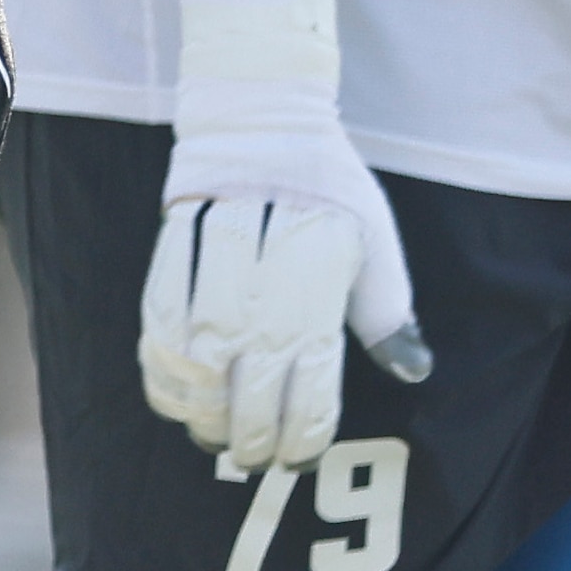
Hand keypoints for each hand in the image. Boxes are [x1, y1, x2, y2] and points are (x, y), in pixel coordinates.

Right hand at [138, 0, 426, 474]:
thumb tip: (413, 370)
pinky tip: (172, 394)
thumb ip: (386, 308)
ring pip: (200, 347)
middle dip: (252, 427)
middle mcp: (267, 262)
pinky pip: (157, 311)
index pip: (310, 368)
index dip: (302, 425)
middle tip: (256, 459)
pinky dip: (160, 361)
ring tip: (213, 436)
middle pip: (252, 368)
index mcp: (322, 264)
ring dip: (203, 405)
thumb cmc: (328, 182)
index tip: (300, 455)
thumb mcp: (373, 237)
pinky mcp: (173, 237)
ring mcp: (214, 250)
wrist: (261, 110)